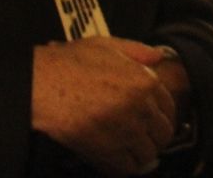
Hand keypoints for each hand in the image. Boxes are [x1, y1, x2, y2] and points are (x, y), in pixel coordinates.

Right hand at [31, 38, 175, 174]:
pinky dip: (126, 166)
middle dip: (154, 136)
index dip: (162, 115)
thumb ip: (136, 50)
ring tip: (131, 148)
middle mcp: (140, 107)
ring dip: (141, 153)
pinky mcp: (109, 151)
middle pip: (163, 133)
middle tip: (144, 136)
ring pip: (149, 154)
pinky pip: (128, 167)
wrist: (42, 85)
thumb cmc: (68, 64)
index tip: (156, 120)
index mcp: (144, 81)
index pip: (169, 106)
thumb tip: (156, 56)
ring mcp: (126, 131)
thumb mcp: (106, 45)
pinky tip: (119, 158)